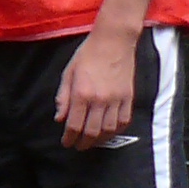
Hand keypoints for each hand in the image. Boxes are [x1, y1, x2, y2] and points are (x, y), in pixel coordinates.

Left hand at [55, 29, 137, 148]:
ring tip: (92, 141)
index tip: (66, 142)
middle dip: (83, 142)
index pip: (74, 125)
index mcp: (82, 94)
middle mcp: (100, 100)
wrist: (113, 41)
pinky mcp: (128, 97)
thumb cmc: (87, 55)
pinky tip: (109, 132)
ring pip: (109, 130)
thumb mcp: (68, 73)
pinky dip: (116, 131)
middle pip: (91, 131)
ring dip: (99, 140)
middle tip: (78, 145)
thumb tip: (60, 118)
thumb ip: (63, 97)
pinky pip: (124, 121)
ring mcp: (116, 100)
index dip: (69, 138)